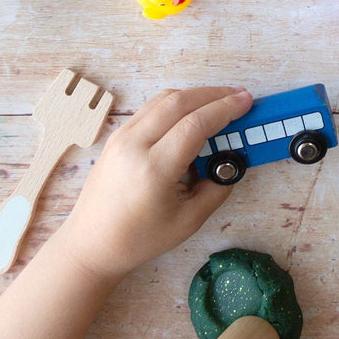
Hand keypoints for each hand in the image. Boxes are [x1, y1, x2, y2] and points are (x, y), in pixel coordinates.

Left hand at [55, 86, 252, 280]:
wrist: (92, 244)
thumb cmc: (139, 238)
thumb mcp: (189, 221)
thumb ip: (217, 189)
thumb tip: (232, 162)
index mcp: (154, 169)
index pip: (195, 124)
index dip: (225, 109)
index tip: (246, 102)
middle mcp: (134, 145)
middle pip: (179, 101)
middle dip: (214, 94)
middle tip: (239, 96)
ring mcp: (121, 138)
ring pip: (163, 99)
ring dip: (195, 95)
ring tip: (220, 101)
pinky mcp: (116, 137)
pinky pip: (150, 109)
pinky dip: (176, 104)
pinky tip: (192, 112)